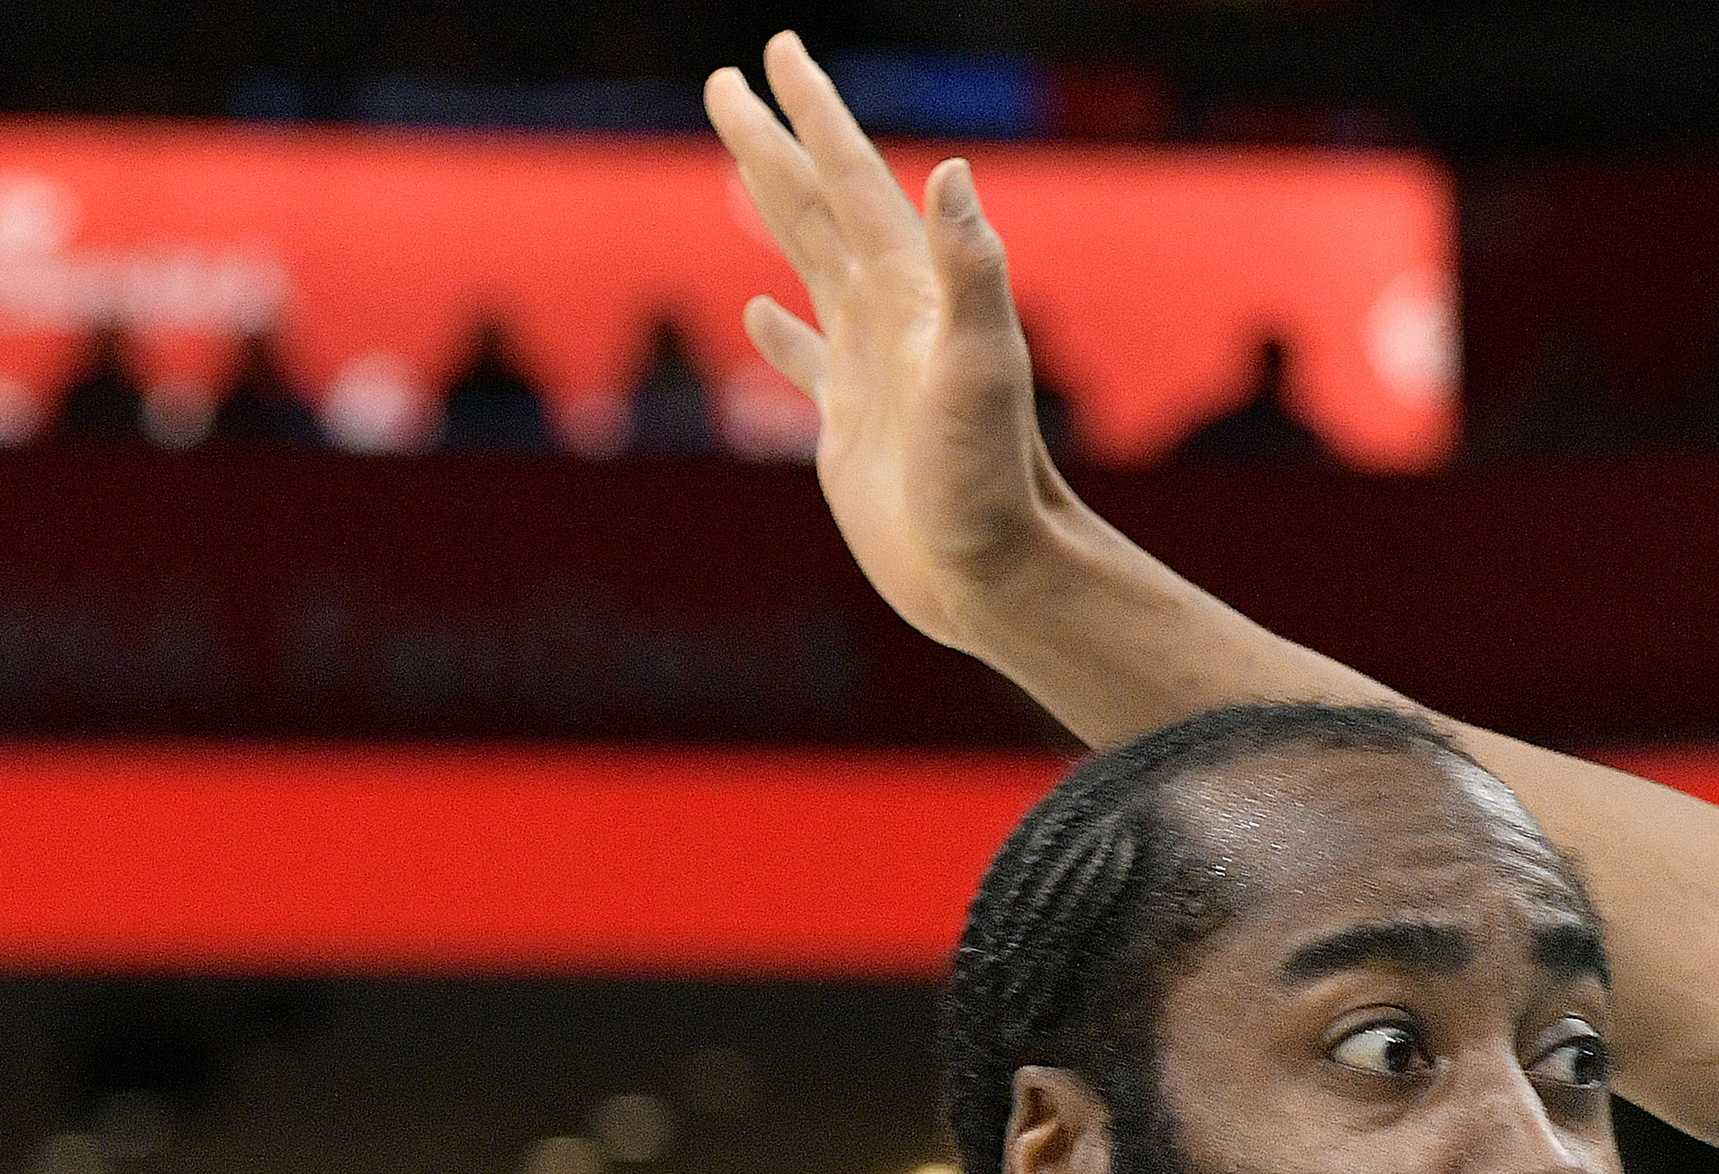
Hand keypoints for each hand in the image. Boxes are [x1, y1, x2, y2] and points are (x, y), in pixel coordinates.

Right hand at [711, 30, 1073, 651]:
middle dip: (772, 143)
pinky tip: (760, 311)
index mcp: (911, 291)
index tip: (776, 52)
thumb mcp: (982, 368)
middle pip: (816, 207)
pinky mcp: (852, 427)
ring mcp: (869, 368)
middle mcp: (889, 316)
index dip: (812, 113)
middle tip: (725, 82)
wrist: (993, 576)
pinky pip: (806, 360)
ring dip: (774, 212)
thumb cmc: (992, 480)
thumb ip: (970, 271)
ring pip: (808, 264)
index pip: (851, 180)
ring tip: (740, 163)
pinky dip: (780, 332)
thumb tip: (952, 173)